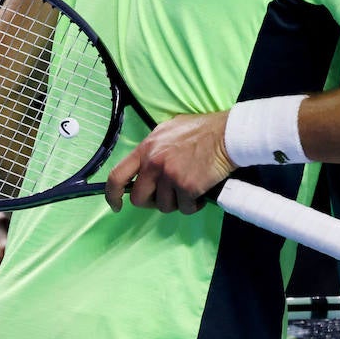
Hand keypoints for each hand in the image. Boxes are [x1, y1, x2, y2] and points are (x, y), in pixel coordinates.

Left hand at [105, 111, 234, 215]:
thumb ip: (153, 148)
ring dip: (177, 202)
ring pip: (164, 206)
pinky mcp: (188, 187)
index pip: (117, 175)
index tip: (116, 204)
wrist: (227, 134)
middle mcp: (154, 163)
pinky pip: (185, 208)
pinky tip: (201, 193)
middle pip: (139, 198)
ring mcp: (170, 176)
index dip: (112, 195)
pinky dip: (194, 205)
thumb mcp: (168, 130)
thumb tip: (143, 166)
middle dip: (152, 202)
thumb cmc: (202, 130)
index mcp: (146, 148)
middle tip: (167, 196)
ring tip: (189, 190)